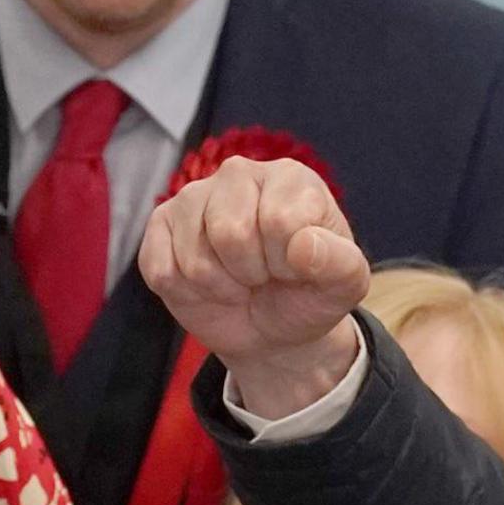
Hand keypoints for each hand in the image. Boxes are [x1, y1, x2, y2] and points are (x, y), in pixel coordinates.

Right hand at [138, 157, 371, 419]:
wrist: (271, 329)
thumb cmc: (307, 296)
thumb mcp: (343, 287)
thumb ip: (339, 264)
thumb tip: (302, 246)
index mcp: (289, 178)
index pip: (278, 220)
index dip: (285, 261)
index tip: (294, 268)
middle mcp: (238, 175)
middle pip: (230, 232)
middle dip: (249, 272)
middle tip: (262, 276)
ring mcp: (193, 197)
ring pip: (194, 256)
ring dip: (219, 286)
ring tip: (237, 281)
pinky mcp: (160, 227)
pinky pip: (161, 269)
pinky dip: (186, 292)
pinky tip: (205, 284)